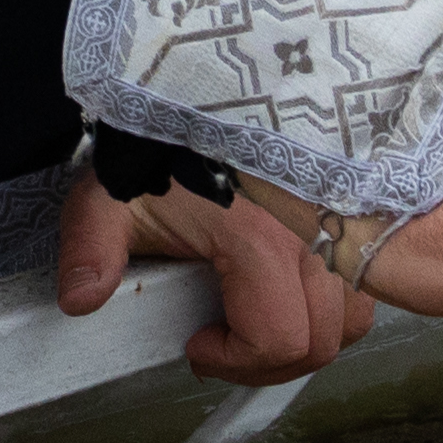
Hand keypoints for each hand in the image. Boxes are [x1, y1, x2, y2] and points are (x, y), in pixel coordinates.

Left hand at [59, 167, 376, 386]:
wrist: (197, 80)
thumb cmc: (161, 139)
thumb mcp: (113, 194)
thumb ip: (92, 247)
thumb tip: (81, 298)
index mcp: (259, 236)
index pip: (277, 338)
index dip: (234, 361)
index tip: (197, 346)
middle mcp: (312, 231)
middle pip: (319, 341)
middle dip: (266, 362)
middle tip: (222, 348)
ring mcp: (338, 221)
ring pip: (351, 318)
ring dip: (306, 337)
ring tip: (256, 323)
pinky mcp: (350, 211)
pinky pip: (361, 284)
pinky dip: (331, 307)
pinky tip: (286, 294)